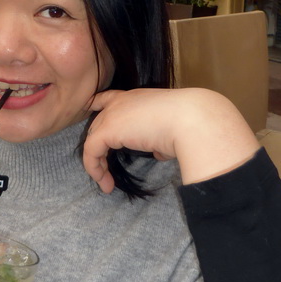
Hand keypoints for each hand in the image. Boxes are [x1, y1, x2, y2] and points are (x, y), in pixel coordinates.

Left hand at [83, 88, 258, 193]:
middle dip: (99, 145)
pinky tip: (106, 184)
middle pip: (98, 123)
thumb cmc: (189, 123)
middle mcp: (122, 101)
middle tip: (106, 169)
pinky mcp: (106, 130)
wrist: (191, 119)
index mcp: (137, 97)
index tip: (89, 110)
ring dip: (97, 163)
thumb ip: (160, 139)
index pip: (109, 97)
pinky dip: (95, 169)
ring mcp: (112, 114)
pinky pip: (91, 151)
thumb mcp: (172, 130)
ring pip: (93, 138)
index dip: (97, 105)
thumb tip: (159, 152)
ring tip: (106, 183)